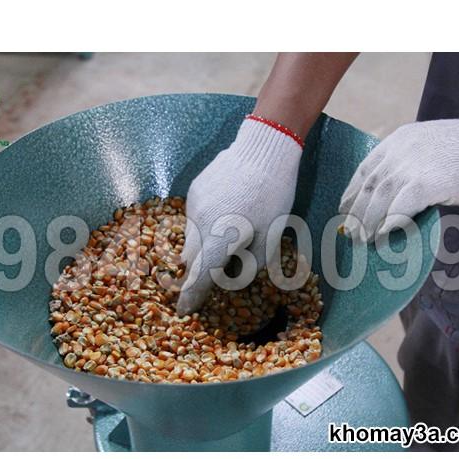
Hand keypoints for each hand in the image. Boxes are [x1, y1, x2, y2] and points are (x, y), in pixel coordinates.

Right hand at [176, 118, 301, 314]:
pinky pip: (193, 217)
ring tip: (227, 233)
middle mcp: (200, 225)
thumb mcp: (269, 237)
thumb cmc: (274, 197)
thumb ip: (250, 263)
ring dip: (203, 245)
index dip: (191, 296)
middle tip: (216, 268)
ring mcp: (194, 206)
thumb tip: (235, 274)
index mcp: (220, 240)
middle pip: (191, 259)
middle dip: (200, 269)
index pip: (200, 277)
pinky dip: (204, 224)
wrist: (264, 149)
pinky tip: (225, 211)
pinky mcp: (194, 191)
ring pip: (190, 237)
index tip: (184, 310)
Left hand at [339, 119, 458, 241]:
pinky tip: (385, 236)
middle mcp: (402, 148)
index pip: (365, 169)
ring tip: (365, 241)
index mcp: (401, 138)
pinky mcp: (429, 182)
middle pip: (369, 186)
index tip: (345, 210)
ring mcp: (414, 164)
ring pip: (380, 199)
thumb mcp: (436, 148)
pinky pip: (400, 209)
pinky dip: (389, 224)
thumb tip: (391, 195)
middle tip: (351, 234)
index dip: (352, 193)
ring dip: (369, 223)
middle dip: (356, 212)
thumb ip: (411, 163)